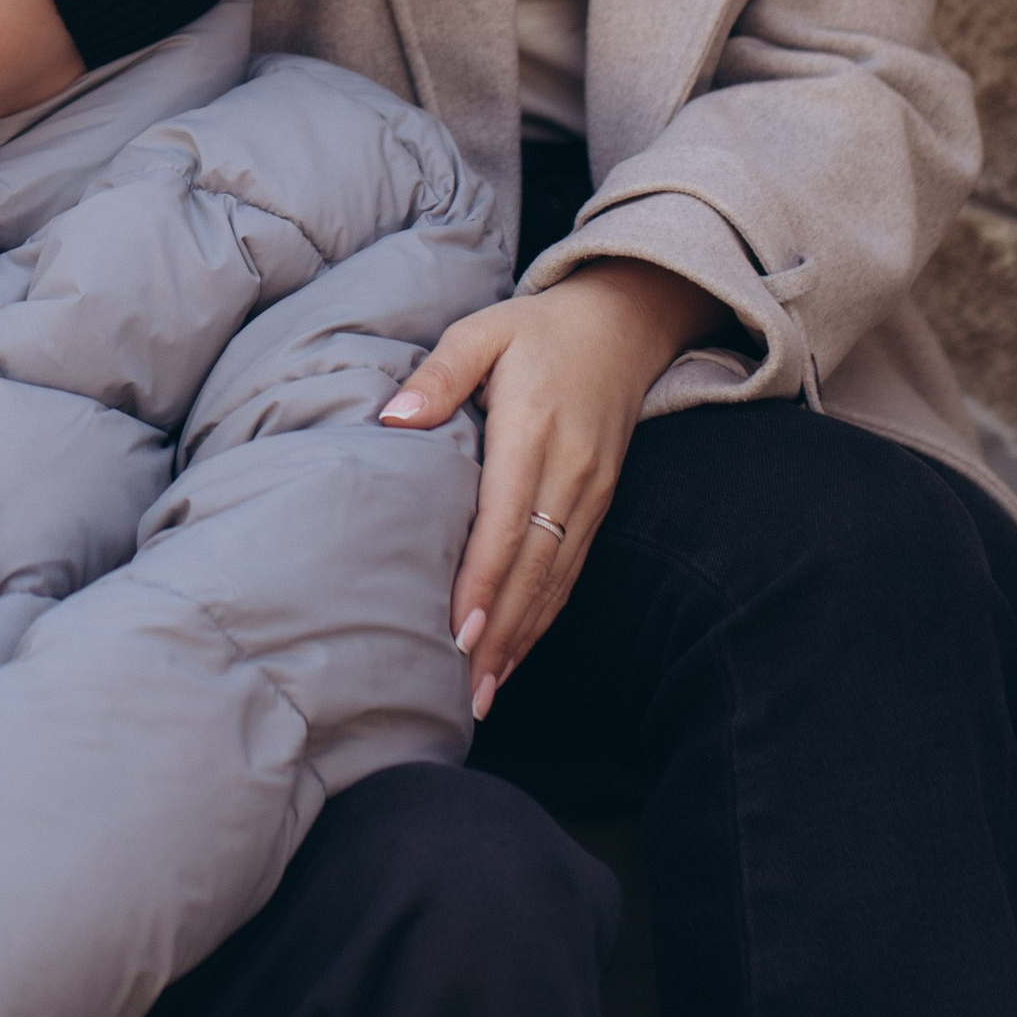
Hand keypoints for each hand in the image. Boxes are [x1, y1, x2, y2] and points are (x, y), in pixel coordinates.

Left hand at [383, 263, 722, 717]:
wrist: (621, 324)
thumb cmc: (535, 331)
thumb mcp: (482, 331)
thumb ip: (440, 375)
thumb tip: (395, 418)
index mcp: (536, 431)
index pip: (508, 521)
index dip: (485, 581)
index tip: (458, 631)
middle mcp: (571, 471)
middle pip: (535, 566)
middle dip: (500, 632)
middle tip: (464, 689)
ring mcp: (591, 493)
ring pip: (556, 579)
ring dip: (521, 638)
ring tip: (483, 691)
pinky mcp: (598, 504)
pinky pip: (570, 571)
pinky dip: (543, 617)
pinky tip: (515, 654)